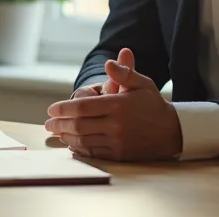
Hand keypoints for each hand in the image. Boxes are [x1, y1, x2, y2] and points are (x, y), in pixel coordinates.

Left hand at [45, 56, 181, 161]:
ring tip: (57, 132)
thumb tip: (108, 63)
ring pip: (83, 140)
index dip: (63, 108)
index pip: (82, 107)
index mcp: (118, 105)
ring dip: (66, 137)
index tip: (51, 109)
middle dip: (59, 124)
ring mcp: (117, 142)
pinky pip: (93, 152)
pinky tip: (71, 143)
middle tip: (48, 124)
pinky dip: (78, 148)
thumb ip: (124, 72)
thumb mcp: (141, 83)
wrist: (171, 131)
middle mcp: (116, 125)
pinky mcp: (119, 155)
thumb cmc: (152, 104)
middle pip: (78, 125)